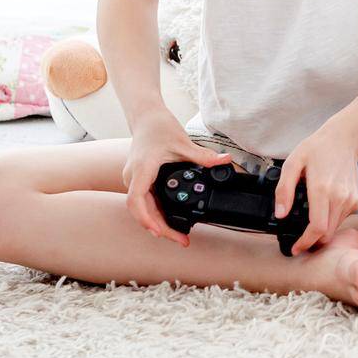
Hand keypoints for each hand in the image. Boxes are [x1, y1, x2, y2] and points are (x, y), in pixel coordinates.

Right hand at [122, 112, 232, 247]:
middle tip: (181, 240)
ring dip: (157, 222)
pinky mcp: (139, 179)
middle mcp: (133, 177)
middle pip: (141, 210)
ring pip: (142, 208)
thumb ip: (203, 156)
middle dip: (160, 228)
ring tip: (178, 235)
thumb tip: (224, 161)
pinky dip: (155, 212)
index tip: (159, 231)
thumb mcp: (183, 142)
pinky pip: (144, 201)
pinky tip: (169, 220)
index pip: (137, 201)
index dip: (146, 219)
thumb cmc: (159, 127)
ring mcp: (134, 179)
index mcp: (142, 170)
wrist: (146, 117)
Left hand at [277, 127, 357, 254]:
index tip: (295, 249)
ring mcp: (351, 199)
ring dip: (322, 230)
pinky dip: (331, 220)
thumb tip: (280, 214)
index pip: (317, 228)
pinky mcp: (356, 200)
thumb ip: (284, 189)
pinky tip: (323, 207)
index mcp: (322, 189)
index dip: (305, 243)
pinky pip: (342, 219)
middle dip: (312, 240)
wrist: (344, 139)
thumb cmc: (317, 149)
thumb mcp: (292, 163)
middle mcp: (340, 197)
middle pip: (327, 234)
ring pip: (335, 228)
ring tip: (310, 218)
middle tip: (299, 237)